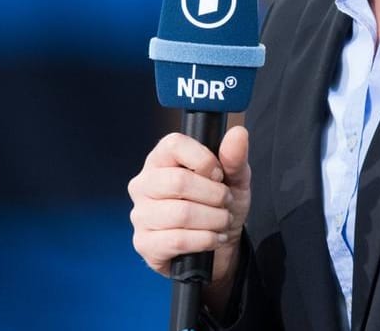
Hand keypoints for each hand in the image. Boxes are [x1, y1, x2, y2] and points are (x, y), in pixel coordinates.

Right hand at [128, 126, 251, 301]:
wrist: (216, 247)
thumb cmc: (217, 206)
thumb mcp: (234, 180)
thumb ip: (234, 157)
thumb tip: (238, 133)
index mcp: (160, 160)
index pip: (174, 145)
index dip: (204, 159)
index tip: (219, 174)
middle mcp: (143, 184)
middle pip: (178, 181)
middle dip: (214, 195)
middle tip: (225, 202)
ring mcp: (141, 215)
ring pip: (181, 213)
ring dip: (213, 220)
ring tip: (222, 222)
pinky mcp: (145, 244)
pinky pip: (178, 240)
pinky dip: (205, 240)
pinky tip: (213, 239)